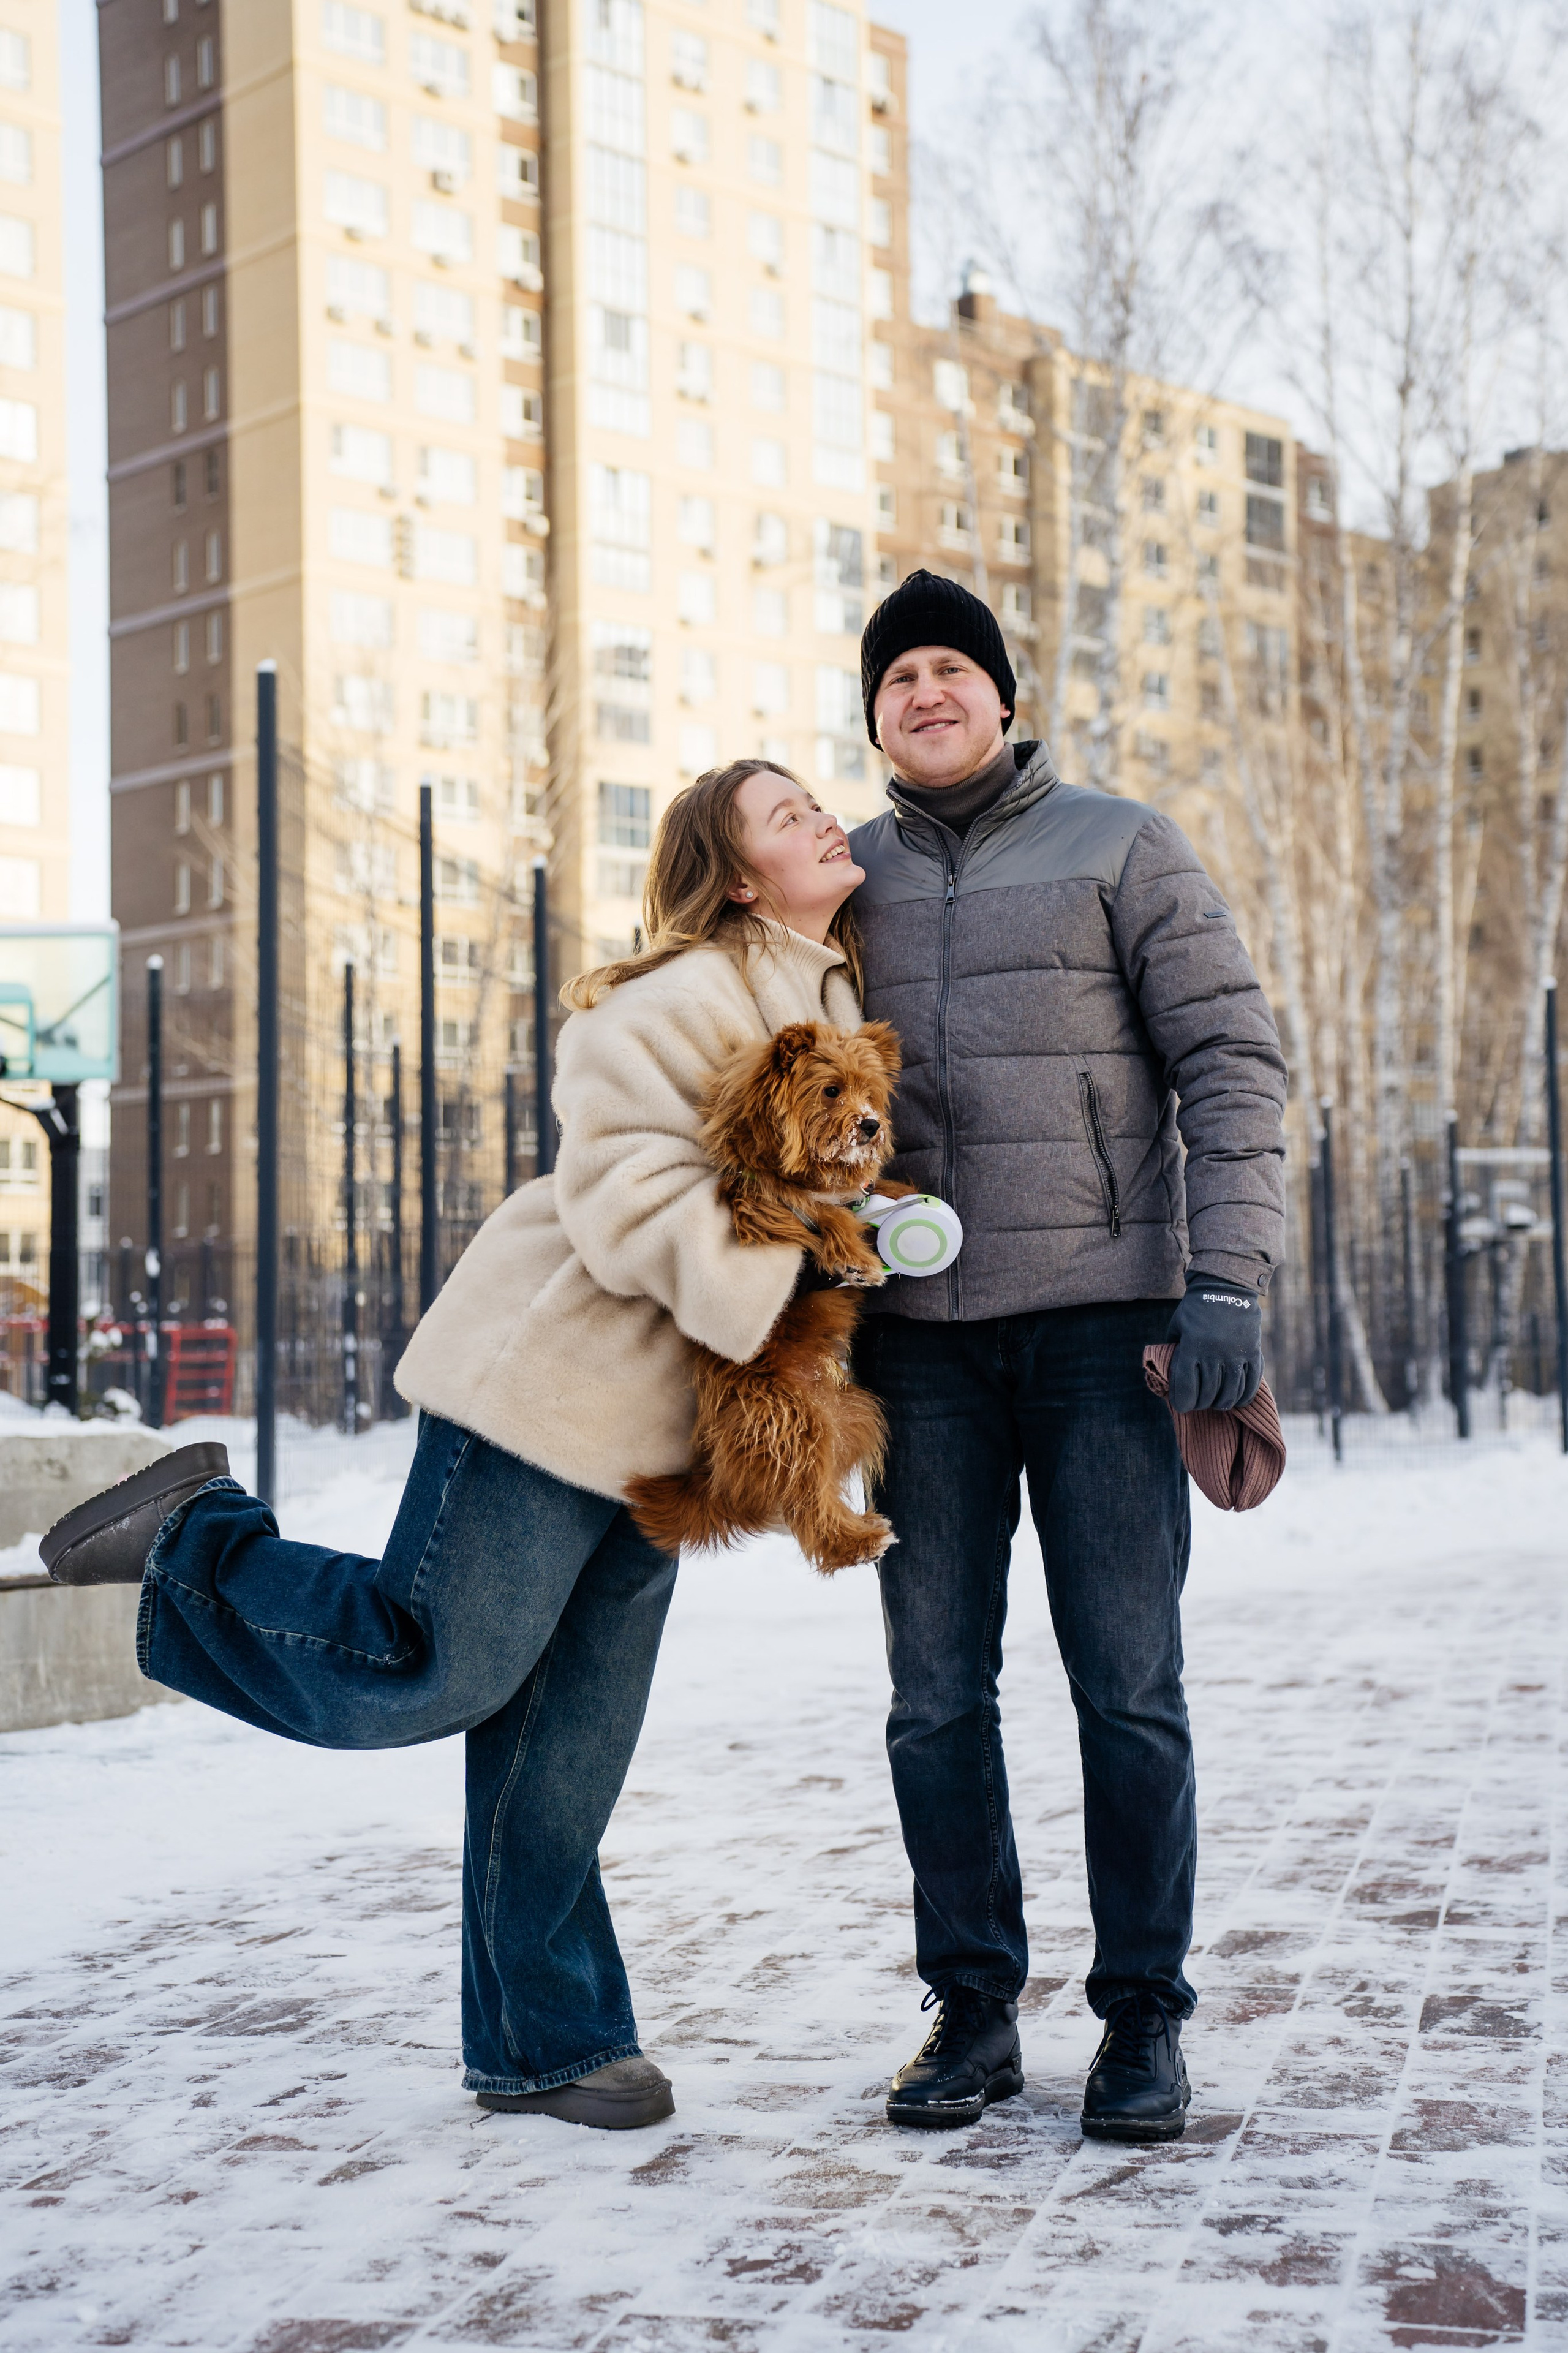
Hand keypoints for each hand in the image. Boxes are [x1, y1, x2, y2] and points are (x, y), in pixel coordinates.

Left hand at [1166, 1278, 1262, 1413]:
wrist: (1225, 1286)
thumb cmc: (1196, 1308)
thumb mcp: (1178, 1326)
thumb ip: (1174, 1349)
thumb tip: (1171, 1374)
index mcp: (1191, 1347)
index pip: (1186, 1387)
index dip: (1183, 1402)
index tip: (1183, 1406)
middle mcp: (1213, 1353)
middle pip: (1208, 1394)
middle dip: (1202, 1404)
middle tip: (1200, 1404)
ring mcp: (1235, 1353)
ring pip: (1230, 1392)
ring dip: (1223, 1403)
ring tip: (1218, 1403)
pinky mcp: (1252, 1351)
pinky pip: (1251, 1382)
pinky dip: (1245, 1396)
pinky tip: (1238, 1400)